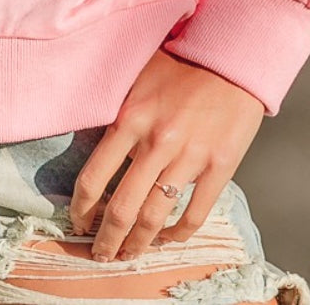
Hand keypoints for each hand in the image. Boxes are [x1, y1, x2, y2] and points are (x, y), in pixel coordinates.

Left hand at [68, 50, 265, 259]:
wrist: (230, 56)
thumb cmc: (179, 63)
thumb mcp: (136, 78)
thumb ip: (116, 111)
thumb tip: (93, 143)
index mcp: (130, 119)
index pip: (93, 178)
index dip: (82, 208)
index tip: (79, 222)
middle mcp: (156, 142)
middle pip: (121, 209)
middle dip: (106, 240)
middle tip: (100, 254)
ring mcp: (189, 157)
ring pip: (154, 218)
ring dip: (137, 244)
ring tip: (129, 254)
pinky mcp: (219, 167)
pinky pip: (194, 214)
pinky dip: (178, 235)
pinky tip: (167, 239)